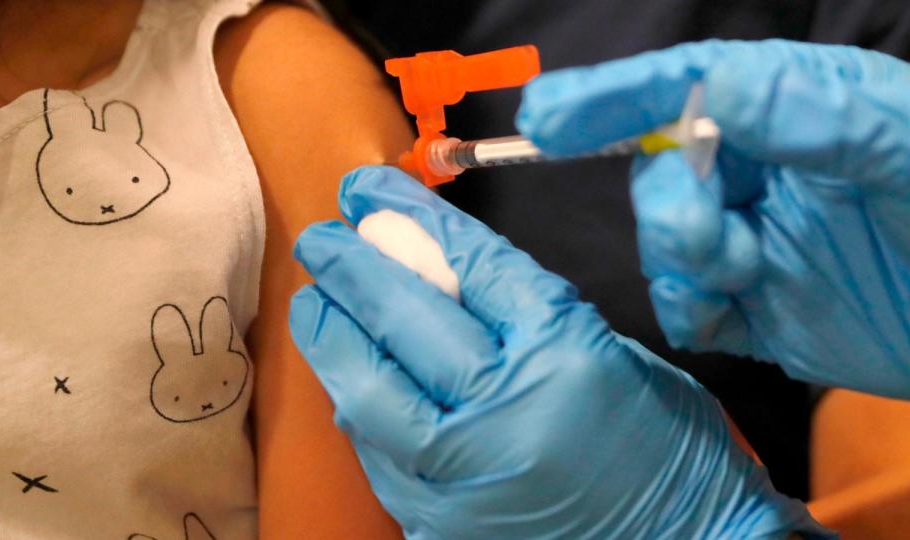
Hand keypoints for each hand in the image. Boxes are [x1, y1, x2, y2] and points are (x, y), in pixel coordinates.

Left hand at [288, 166, 827, 538]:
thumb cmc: (663, 444)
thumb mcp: (605, 350)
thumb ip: (520, 310)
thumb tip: (437, 265)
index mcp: (562, 354)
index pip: (466, 267)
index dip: (410, 219)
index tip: (371, 190)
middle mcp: (503, 414)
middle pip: (405, 320)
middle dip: (352, 269)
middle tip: (320, 238)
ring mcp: (462, 479)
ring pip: (368, 393)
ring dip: (333, 339)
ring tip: (316, 303)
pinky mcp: (438, 526)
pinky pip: (377, 452)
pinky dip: (360, 404)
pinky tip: (351, 374)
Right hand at [517, 39, 909, 397]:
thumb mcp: (908, 153)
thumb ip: (819, 117)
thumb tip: (723, 86)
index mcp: (796, 112)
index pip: (690, 88)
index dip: (613, 96)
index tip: (547, 116)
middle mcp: (761, 171)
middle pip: (662, 169)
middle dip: (668, 203)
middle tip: (710, 233)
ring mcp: (752, 240)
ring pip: (664, 240)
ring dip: (679, 259)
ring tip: (736, 275)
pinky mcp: (753, 306)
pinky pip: (686, 305)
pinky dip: (687, 309)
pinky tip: (723, 312)